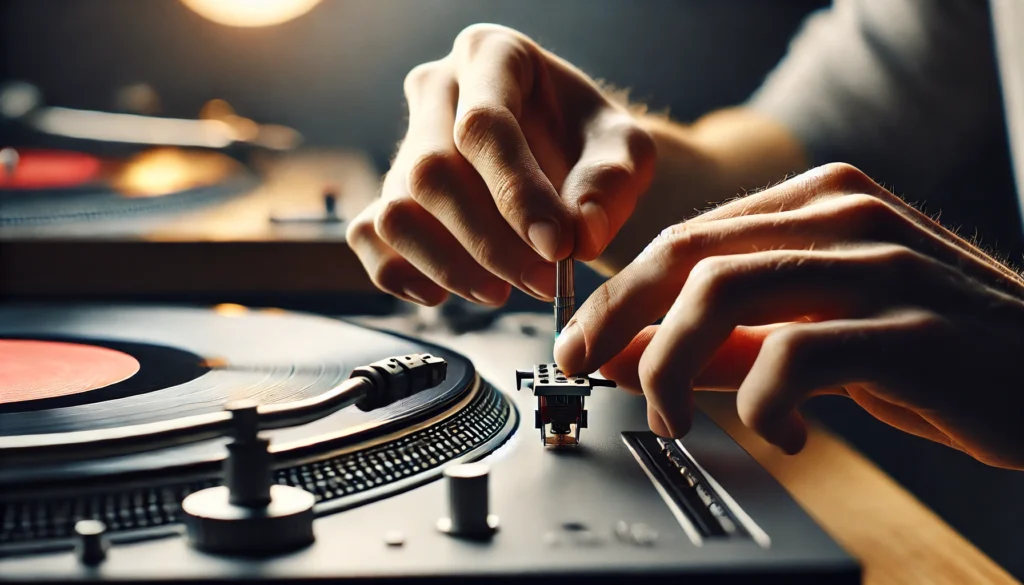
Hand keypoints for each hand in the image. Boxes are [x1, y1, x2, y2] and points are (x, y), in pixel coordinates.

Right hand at [347, 24, 654, 305]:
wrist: (571, 160)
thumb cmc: (593, 145)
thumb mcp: (625, 152)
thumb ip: (611, 186)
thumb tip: (580, 236)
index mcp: (492, 55)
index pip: (484, 125)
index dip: (518, 194)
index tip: (556, 248)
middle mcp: (436, 90)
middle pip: (431, 173)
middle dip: (489, 243)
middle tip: (543, 282)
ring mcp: (405, 143)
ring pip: (396, 211)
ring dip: (449, 266)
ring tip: (504, 291)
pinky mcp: (389, 192)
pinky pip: (368, 237)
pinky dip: (400, 275)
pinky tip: (445, 295)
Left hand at [555, 163, 1023, 468]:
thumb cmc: (935, 351)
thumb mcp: (821, 334)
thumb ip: (731, 339)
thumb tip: (634, 353)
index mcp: (820, 201)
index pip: (686, 237)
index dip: (619, 292)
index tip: (580, 339)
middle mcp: (845, 216)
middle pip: (688, 253)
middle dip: (618, 316)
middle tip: (586, 369)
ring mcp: (882, 265)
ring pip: (725, 292)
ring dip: (673, 364)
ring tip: (671, 416)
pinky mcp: (911, 328)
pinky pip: (796, 357)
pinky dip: (763, 403)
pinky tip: (777, 431)